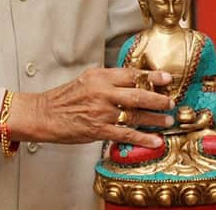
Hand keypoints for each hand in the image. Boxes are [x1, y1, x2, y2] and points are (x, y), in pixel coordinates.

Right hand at [8, 67, 173, 147]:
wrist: (44, 114)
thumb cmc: (66, 97)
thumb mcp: (88, 79)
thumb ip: (110, 79)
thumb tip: (134, 80)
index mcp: (101, 76)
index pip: (132, 74)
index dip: (152, 77)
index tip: (167, 79)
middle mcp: (103, 92)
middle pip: (139, 94)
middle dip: (158, 99)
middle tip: (170, 102)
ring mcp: (102, 112)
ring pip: (135, 115)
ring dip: (155, 119)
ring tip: (167, 121)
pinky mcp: (98, 130)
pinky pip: (125, 134)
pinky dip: (142, 138)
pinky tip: (154, 141)